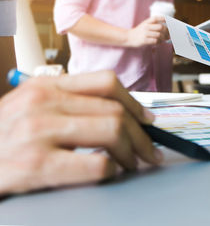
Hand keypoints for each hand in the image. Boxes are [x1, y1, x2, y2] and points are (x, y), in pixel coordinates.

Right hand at [0, 71, 161, 194]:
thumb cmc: (4, 137)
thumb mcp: (31, 108)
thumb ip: (69, 104)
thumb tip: (116, 113)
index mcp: (46, 86)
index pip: (106, 82)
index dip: (135, 102)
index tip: (146, 118)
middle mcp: (42, 102)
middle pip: (115, 110)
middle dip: (141, 135)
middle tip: (148, 150)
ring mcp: (38, 132)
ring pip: (112, 131)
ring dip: (131, 151)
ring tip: (132, 163)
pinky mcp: (34, 164)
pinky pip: (95, 164)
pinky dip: (111, 170)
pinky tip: (109, 173)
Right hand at [124, 16, 168, 46]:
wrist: (129, 37)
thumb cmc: (139, 32)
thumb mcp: (144, 25)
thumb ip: (153, 25)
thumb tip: (166, 29)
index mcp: (146, 22)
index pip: (156, 18)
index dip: (163, 19)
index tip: (169, 21)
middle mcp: (146, 26)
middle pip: (160, 27)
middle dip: (167, 31)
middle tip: (169, 34)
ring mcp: (145, 33)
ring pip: (159, 35)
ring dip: (163, 38)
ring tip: (164, 39)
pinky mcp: (144, 40)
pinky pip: (155, 41)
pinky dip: (159, 42)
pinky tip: (159, 42)